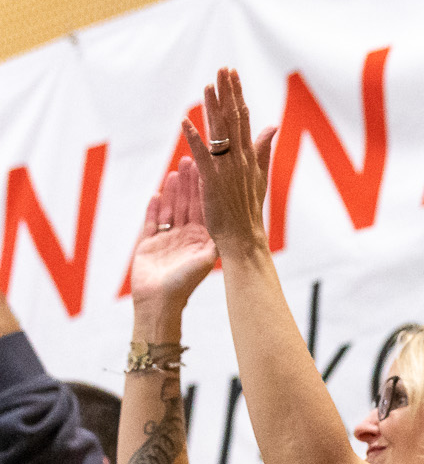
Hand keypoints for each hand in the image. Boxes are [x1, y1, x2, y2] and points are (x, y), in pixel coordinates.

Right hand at [129, 158, 219, 314]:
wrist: (159, 302)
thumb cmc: (185, 284)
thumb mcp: (204, 259)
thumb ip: (215, 241)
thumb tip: (234, 224)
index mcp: (202, 238)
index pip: (204, 207)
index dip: (205, 188)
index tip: (208, 169)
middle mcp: (186, 236)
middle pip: (187, 204)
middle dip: (189, 183)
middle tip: (189, 160)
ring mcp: (167, 239)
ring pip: (170, 209)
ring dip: (172, 191)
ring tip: (175, 171)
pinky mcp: (149, 243)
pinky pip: (151, 222)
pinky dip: (154, 208)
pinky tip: (156, 194)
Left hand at [180, 69, 275, 259]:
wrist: (245, 238)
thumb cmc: (249, 210)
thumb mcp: (260, 176)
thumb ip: (264, 149)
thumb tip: (272, 125)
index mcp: (250, 157)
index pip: (243, 119)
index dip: (237, 95)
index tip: (232, 74)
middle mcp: (240, 159)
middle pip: (233, 120)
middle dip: (228, 93)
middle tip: (222, 69)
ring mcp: (227, 170)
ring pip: (220, 133)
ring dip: (213, 109)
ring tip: (207, 86)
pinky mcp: (213, 183)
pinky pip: (202, 157)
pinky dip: (194, 140)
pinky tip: (185, 123)